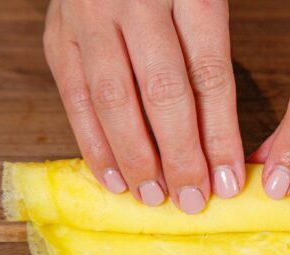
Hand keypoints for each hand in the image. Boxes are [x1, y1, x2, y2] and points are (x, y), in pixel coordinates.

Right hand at [43, 0, 243, 213]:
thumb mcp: (208, 0)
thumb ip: (213, 59)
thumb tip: (227, 147)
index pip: (209, 75)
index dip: (220, 135)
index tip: (231, 181)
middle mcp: (136, 4)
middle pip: (163, 92)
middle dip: (180, 155)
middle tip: (193, 200)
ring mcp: (91, 17)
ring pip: (115, 99)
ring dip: (136, 158)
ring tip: (156, 197)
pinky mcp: (59, 34)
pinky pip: (75, 96)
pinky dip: (94, 143)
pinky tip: (115, 177)